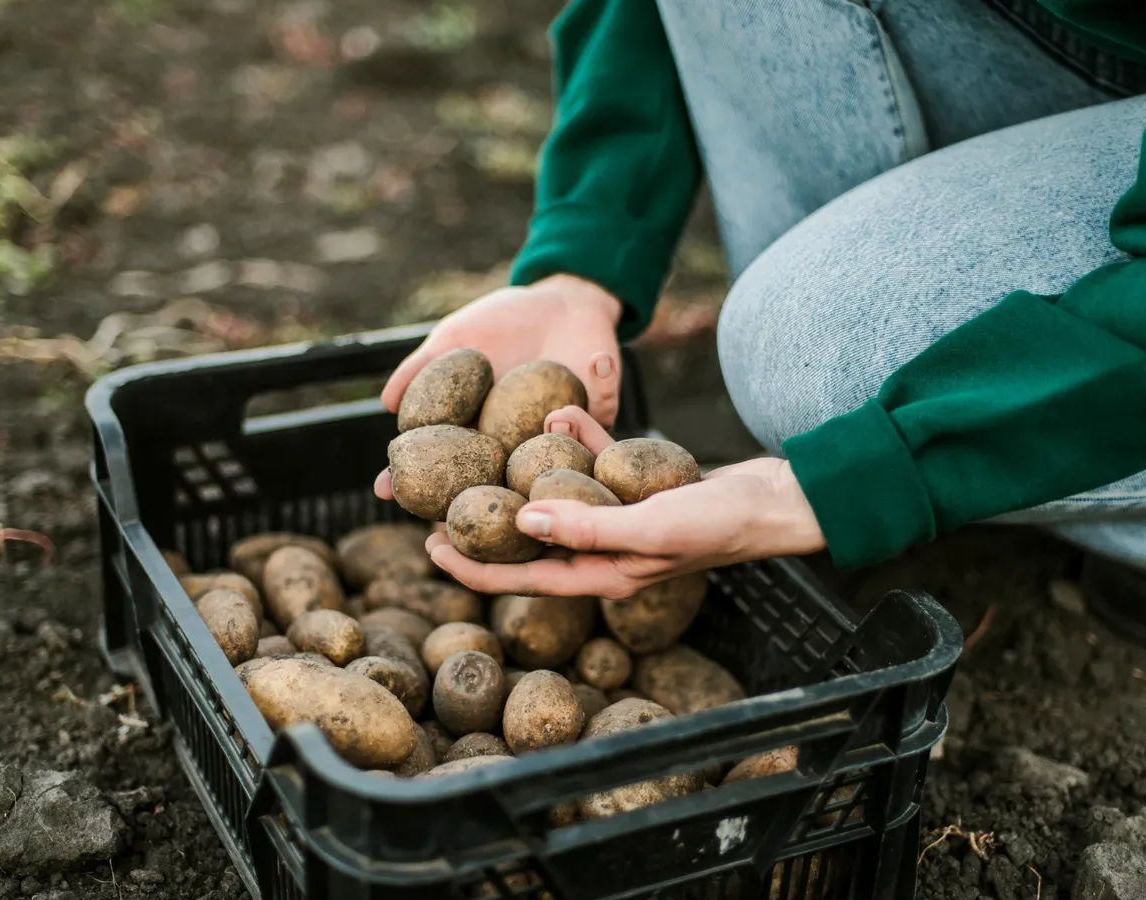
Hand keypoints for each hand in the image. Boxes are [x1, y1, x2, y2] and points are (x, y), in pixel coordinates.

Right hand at [375, 274, 623, 500]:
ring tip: (540, 434)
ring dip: (544, 452)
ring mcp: (560, 437)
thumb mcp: (458, 337)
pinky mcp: (599, 417)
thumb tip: (386, 402)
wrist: (564, 298)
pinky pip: (600, 414)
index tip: (384, 489)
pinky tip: (590, 368)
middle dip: (474, 495)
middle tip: (453, 508)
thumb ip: (424, 367)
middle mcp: (520, 444)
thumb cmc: (505, 321)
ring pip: (551, 461)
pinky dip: (596, 389)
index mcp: (486, 432)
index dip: (416, 478)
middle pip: (493, 480)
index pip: (446, 463)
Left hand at [424, 407, 826, 597]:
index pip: (522, 578)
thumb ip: (586, 527)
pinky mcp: (639, 489)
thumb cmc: (719, 525)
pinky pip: (595, 466)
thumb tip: (521, 521)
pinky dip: (579, 441)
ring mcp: (622, 519)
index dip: (472, 568)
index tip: (429, 546)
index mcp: (602, 574)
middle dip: (486, 521)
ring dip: (532, 469)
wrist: (776, 500)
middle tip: (441, 500)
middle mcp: (605, 551)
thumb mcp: (649, 528)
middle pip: (529, 540)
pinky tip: (564, 413)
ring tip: (500, 440)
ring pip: (560, 496)